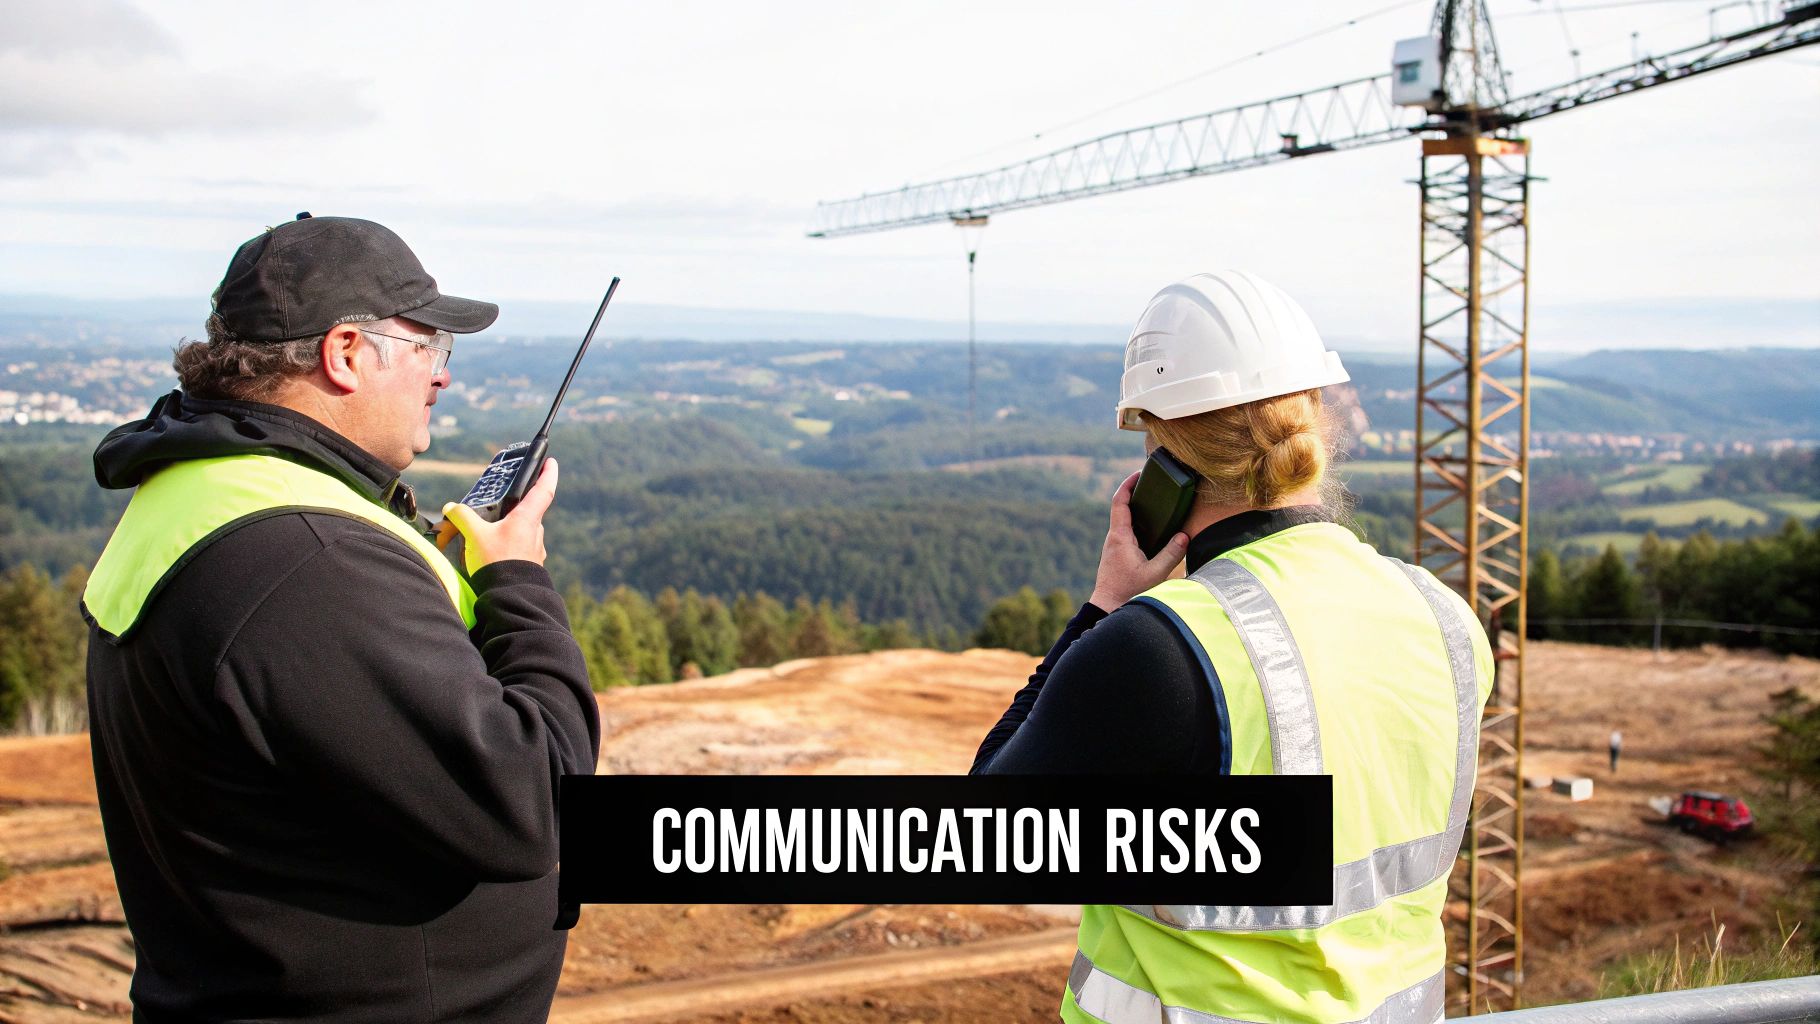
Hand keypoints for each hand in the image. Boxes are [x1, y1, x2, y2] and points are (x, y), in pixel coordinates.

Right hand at [436, 459, 557, 573]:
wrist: (510, 598)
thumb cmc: (497, 563)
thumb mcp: (475, 535)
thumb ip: (462, 516)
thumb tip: (451, 507)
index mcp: (527, 519)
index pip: (544, 490)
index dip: (548, 474)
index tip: (551, 462)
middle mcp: (535, 533)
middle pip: (525, 513)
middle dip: (511, 510)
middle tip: (493, 509)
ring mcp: (534, 550)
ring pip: (520, 533)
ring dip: (504, 532)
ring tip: (481, 538)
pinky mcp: (529, 566)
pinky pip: (517, 550)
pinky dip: (504, 548)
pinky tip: (487, 556)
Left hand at [1087, 471, 1188, 612]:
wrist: (1107, 608)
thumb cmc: (1128, 592)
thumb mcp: (1154, 574)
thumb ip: (1171, 555)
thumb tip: (1184, 536)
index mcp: (1119, 537)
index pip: (1119, 502)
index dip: (1127, 484)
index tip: (1138, 473)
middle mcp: (1114, 538)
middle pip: (1122, 507)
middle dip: (1136, 493)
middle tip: (1152, 483)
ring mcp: (1114, 546)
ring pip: (1124, 521)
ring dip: (1137, 509)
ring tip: (1156, 501)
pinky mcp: (1118, 555)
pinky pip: (1128, 532)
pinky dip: (1138, 524)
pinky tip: (1153, 528)